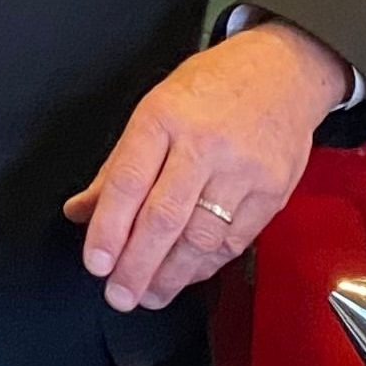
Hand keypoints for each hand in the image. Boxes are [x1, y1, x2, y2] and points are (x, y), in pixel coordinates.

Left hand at [62, 23, 350, 311]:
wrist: (284, 70)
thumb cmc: (214, 88)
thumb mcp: (154, 109)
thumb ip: (118, 166)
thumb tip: (82, 210)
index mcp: (164, 118)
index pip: (129, 184)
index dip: (108, 230)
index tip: (97, 263)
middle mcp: (204, 144)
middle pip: (164, 218)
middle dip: (137, 266)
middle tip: (120, 295)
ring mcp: (243, 169)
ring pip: (201, 237)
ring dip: (171, 275)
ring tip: (150, 294)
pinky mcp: (272, 191)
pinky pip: (233, 241)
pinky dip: (205, 265)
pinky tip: (186, 275)